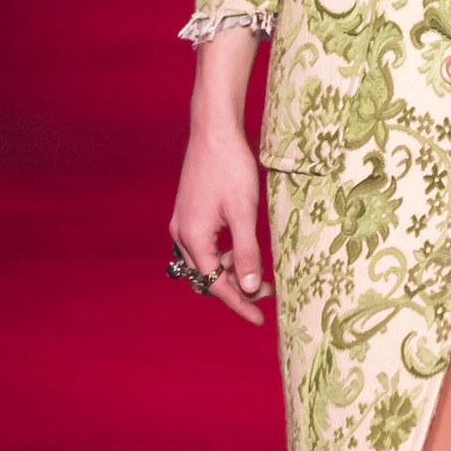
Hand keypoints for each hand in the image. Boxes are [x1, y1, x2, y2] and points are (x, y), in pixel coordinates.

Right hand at [169, 29, 266, 326]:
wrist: (214, 130)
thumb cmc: (230, 168)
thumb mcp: (244, 213)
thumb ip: (247, 252)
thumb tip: (252, 288)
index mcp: (193, 238)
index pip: (216, 284)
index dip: (239, 304)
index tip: (259, 319)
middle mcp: (181, 235)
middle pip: (206, 277)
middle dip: (236, 288)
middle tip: (269, 291)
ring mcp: (182, 224)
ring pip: (204, 263)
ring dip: (230, 271)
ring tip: (261, 270)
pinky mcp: (188, 214)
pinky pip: (203, 247)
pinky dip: (223, 255)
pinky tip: (244, 249)